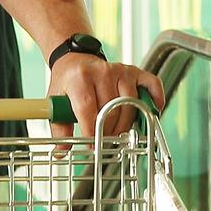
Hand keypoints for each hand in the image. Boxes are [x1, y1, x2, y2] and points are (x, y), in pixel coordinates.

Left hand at [47, 54, 164, 139]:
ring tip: (116, 130)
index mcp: (79, 78)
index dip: (92, 131)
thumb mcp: (56, 99)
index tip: (93, 147)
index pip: (88, 109)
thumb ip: (59, 127)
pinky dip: (155, 99)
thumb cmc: (68, 81)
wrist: (75, 58)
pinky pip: (152, 85)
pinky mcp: (133, 71)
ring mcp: (119, 70)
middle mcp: (101, 72)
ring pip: (131, 104)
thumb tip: (61, 152)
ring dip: (126, 123)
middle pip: (112, 110)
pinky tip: (151, 111)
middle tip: (105, 140)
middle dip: (109, 131)